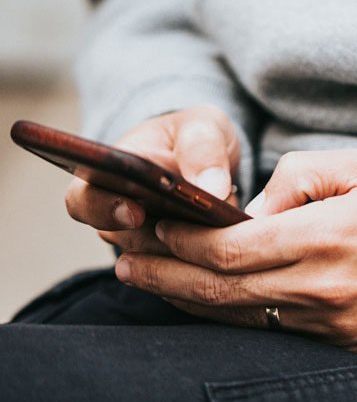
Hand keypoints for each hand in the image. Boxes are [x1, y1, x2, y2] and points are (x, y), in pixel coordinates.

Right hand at [64, 104, 240, 255]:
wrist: (214, 159)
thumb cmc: (197, 138)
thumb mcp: (204, 127)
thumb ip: (203, 149)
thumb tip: (212, 188)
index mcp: (111, 174)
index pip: (84, 200)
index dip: (103, 210)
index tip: (135, 212)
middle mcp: (120, 214)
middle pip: (121, 240)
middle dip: (155, 238)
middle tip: (187, 230)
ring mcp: (145, 241)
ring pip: (154, 264)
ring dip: (185, 253)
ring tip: (217, 233)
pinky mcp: (175, 260)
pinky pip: (183, 274)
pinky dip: (204, 264)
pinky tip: (228, 251)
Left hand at [114, 149, 356, 352]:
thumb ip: (300, 179)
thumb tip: (254, 208)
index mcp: (327, 238)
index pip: (230, 245)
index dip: (181, 237)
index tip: (151, 224)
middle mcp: (323, 290)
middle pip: (222, 289)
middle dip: (165, 274)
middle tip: (125, 263)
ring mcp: (334, 326)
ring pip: (241, 316)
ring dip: (189, 299)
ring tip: (150, 283)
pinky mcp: (347, 344)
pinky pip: (274, 331)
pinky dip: (232, 316)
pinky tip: (210, 302)